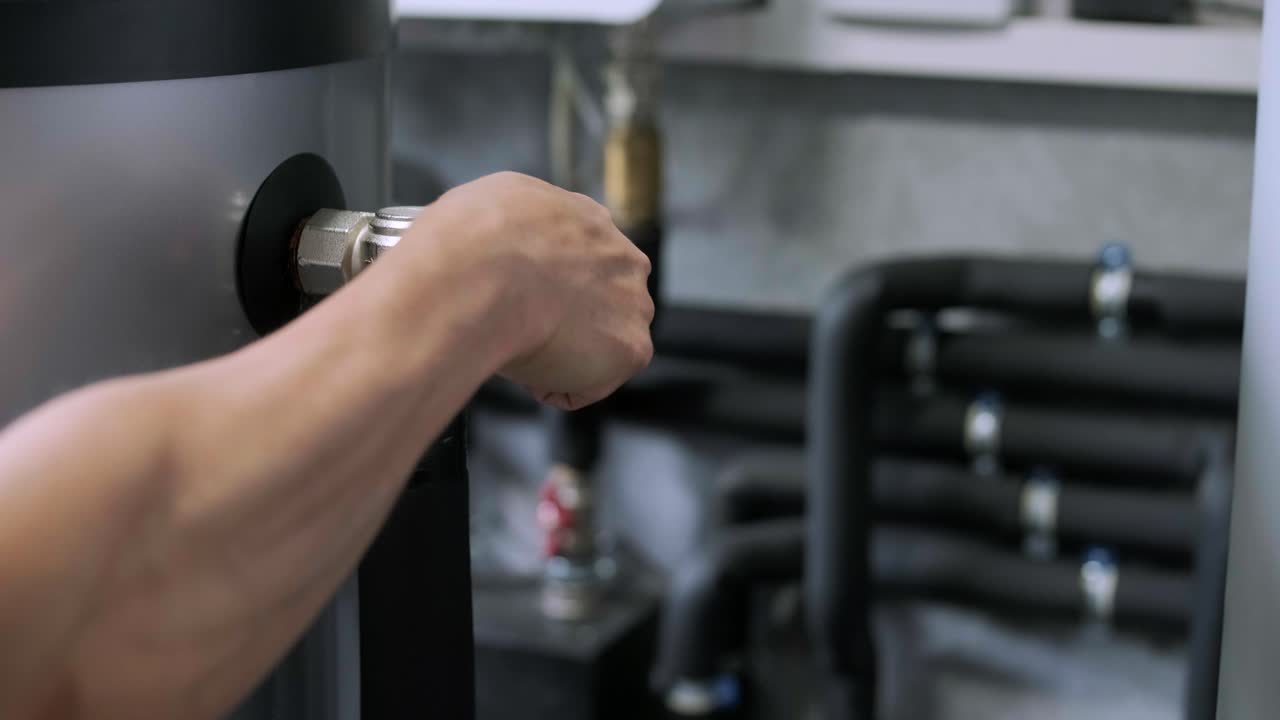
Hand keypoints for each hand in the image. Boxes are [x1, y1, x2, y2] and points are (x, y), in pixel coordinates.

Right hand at [409, 172, 654, 409]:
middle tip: (522, 330)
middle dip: (566, 323)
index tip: (526, 301)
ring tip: (521, 347)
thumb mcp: (489, 207)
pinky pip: (588, 385)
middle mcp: (622, 258)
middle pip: (602, 304)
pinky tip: (527, 366)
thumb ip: (518, 229)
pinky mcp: (632, 349)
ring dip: (563, 354)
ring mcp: (633, 305)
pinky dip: (555, 387)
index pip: (581, 262)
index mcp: (588, 220)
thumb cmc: (468, 246)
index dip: (550, 288)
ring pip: (599, 346)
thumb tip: (504, 249)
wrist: (478, 278)